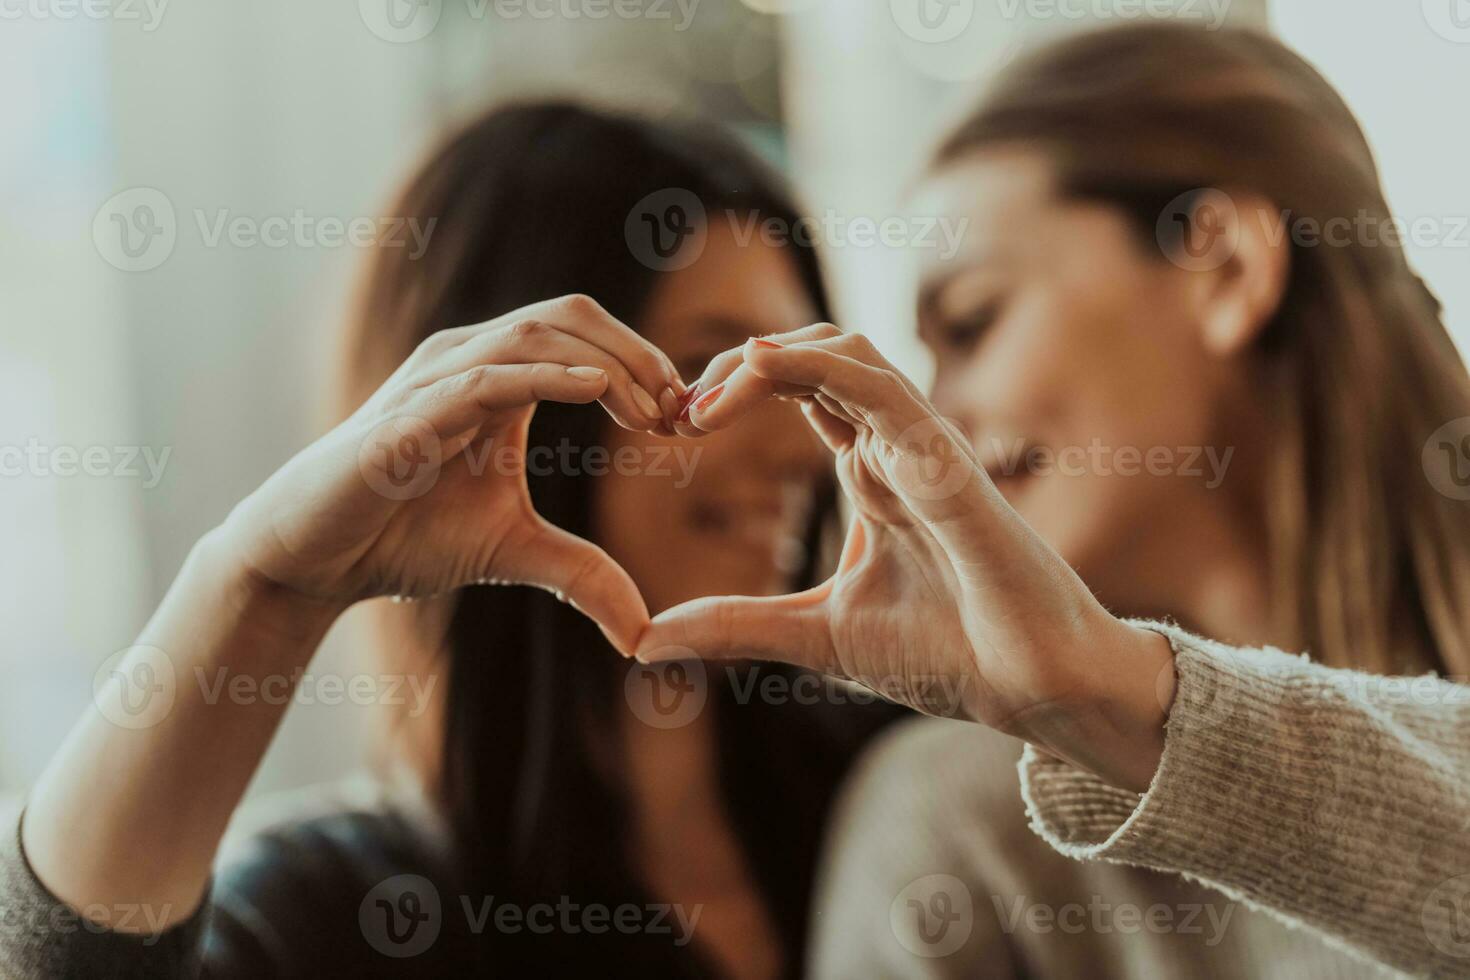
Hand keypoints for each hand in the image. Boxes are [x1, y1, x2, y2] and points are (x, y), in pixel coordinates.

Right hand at [216, 294, 682, 652]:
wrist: (315, 559)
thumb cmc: (404, 537)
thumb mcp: (513, 552)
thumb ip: (581, 574)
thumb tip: (642, 633)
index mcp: (497, 377)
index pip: (584, 336)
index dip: (643, 364)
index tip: (684, 418)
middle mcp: (468, 360)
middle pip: (571, 315)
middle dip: (638, 353)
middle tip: (682, 408)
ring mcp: (436, 379)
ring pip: (535, 334)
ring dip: (607, 363)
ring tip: (654, 409)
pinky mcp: (411, 415)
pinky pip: (487, 378)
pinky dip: (546, 377)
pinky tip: (597, 391)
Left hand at [636, 324, 1174, 789]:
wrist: (1029, 685)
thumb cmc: (946, 654)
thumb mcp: (813, 634)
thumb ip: (734, 625)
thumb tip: (646, 638)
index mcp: (870, 472)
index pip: (797, 392)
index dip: (730, 393)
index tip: (671, 429)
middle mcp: (893, 445)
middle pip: (810, 355)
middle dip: (733, 367)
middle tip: (672, 413)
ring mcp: (920, 443)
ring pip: (844, 349)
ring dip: (764, 357)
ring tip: (701, 401)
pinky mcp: (943, 456)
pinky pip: (878, 381)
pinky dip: (815, 362)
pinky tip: (755, 368)